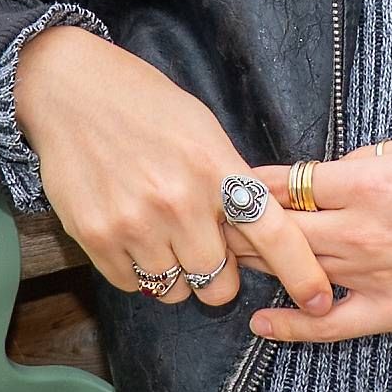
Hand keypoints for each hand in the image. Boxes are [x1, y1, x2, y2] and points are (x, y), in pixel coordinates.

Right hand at [12, 29, 331, 316]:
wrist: (72, 91)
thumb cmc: (147, 106)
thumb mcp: (205, 131)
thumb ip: (231, 182)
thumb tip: (256, 233)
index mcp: (216, 169)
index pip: (273, 234)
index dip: (302, 274)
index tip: (320, 300)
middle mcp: (178, 202)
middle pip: (219, 283)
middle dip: (218, 274)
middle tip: (202, 245)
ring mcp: (135, 223)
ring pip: (176, 291)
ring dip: (176, 274)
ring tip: (161, 235)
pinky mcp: (96, 237)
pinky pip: (134, 285)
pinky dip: (139, 272)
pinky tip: (131, 234)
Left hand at [243, 137, 391, 342]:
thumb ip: (368, 156)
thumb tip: (333, 171)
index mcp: (366, 185)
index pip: (290, 184)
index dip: (258, 184)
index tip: (238, 184)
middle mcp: (360, 232)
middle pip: (282, 230)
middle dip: (244, 225)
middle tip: (220, 221)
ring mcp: (370, 274)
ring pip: (296, 271)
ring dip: (260, 263)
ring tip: (231, 257)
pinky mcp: (388, 310)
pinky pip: (329, 324)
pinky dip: (292, 327)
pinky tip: (261, 323)